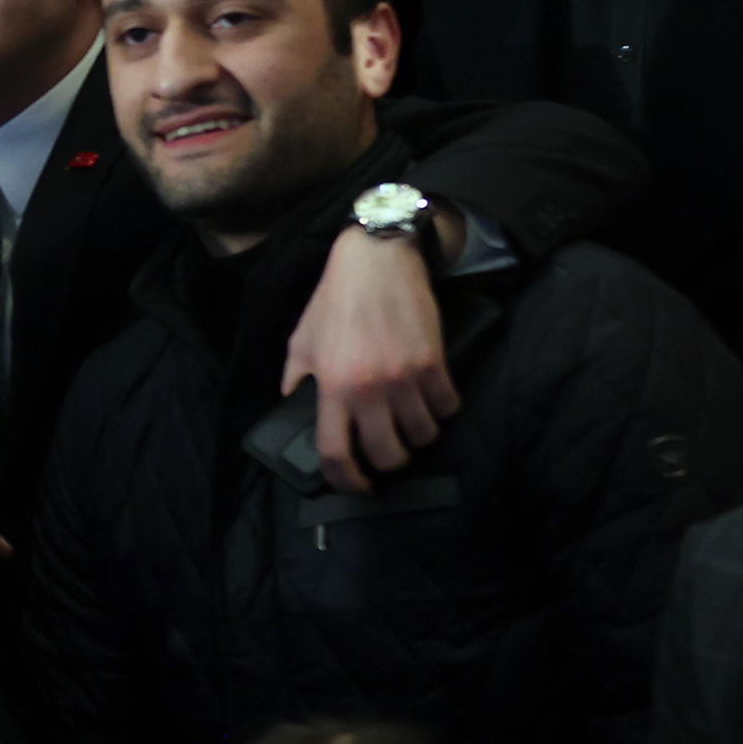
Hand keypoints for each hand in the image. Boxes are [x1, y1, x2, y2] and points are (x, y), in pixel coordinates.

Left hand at [283, 223, 463, 495]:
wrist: (376, 260)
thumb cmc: (336, 299)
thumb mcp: (302, 339)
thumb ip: (296, 378)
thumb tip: (294, 405)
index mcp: (331, 385)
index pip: (335, 453)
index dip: (347, 480)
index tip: (358, 483)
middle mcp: (368, 387)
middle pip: (388, 455)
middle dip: (390, 460)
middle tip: (389, 446)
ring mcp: (403, 377)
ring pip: (424, 436)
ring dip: (419, 433)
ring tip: (411, 416)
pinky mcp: (433, 364)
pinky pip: (447, 408)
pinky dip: (442, 408)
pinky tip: (431, 395)